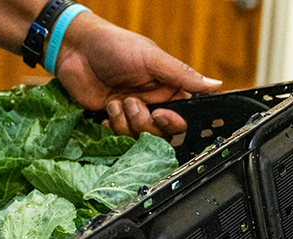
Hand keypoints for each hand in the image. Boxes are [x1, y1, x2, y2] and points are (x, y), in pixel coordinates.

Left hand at [52, 12, 221, 137]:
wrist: (76, 51)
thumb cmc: (114, 46)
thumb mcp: (151, 58)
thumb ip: (181, 75)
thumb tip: (216, 85)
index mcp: (167, 89)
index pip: (181, 116)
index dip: (173, 122)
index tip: (161, 115)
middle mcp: (151, 103)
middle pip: (160, 133)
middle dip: (144, 122)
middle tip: (130, 102)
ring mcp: (130, 113)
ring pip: (138, 137)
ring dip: (125, 122)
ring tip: (115, 101)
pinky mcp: (111, 120)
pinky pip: (117, 137)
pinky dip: (111, 127)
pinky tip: (105, 111)